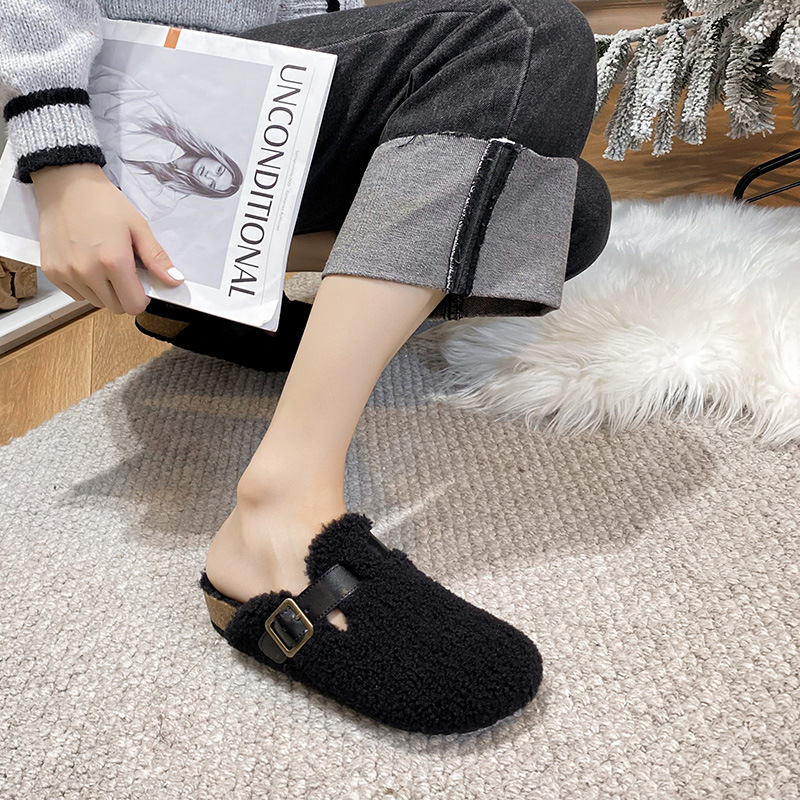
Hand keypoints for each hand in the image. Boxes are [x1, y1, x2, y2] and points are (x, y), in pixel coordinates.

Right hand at [30, 163, 183, 314]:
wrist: (66, 184)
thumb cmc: (102, 202)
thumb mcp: (137, 227)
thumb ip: (156, 258)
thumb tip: (175, 280)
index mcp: (113, 261)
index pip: (133, 305)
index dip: (141, 298)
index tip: (140, 286)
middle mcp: (87, 271)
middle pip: (115, 307)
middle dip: (124, 294)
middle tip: (122, 271)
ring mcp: (67, 273)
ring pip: (95, 302)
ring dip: (104, 291)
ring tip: (102, 264)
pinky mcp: (51, 271)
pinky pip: (75, 295)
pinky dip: (84, 287)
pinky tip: (86, 264)